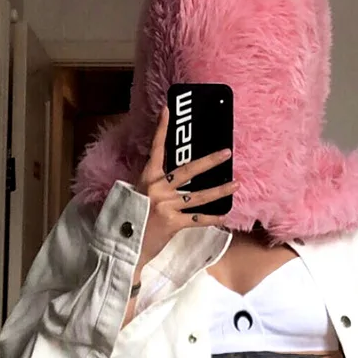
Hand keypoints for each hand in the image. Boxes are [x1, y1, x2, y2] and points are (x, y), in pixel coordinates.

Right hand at [136, 106, 236, 263]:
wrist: (121, 246)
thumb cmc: (125, 222)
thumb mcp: (132, 197)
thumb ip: (148, 187)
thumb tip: (161, 182)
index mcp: (145, 179)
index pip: (156, 150)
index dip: (162, 130)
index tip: (168, 110)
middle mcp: (157, 189)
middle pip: (188, 170)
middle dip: (209, 161)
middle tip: (226, 152)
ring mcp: (166, 205)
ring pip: (199, 196)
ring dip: (219, 190)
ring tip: (235, 184)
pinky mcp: (173, 223)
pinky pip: (197, 219)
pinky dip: (211, 219)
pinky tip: (224, 216)